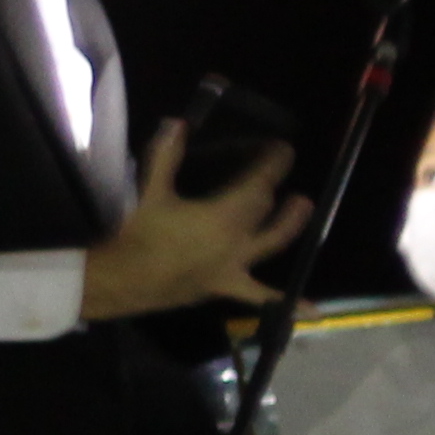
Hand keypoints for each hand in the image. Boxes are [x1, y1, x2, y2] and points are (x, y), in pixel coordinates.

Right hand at [82, 120, 311, 320]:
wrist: (121, 281)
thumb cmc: (137, 234)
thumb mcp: (150, 191)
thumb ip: (166, 156)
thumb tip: (177, 124)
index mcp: (223, 215)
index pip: (258, 184)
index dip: (273, 165)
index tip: (283, 148)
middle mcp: (237, 241)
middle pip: (263, 210)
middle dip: (271, 189)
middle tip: (278, 171)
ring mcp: (234, 267)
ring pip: (272, 244)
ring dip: (290, 225)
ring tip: (305, 206)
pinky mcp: (225, 287)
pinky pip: (260, 298)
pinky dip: (286, 303)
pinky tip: (313, 311)